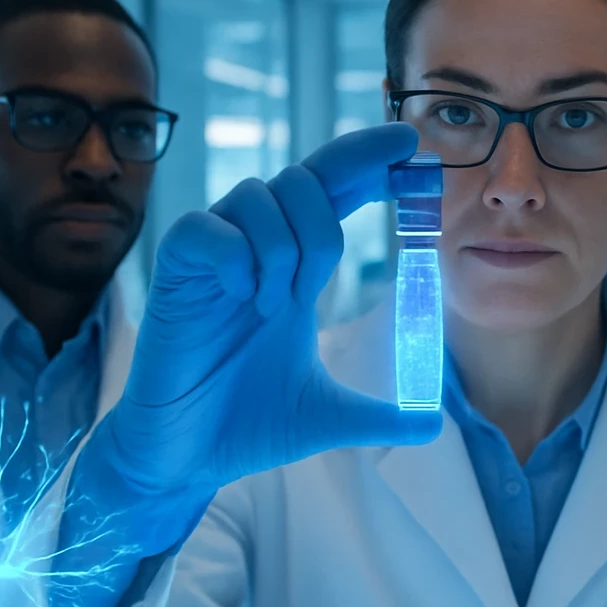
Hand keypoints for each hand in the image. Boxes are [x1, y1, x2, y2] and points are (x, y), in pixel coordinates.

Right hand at [98, 122, 441, 498]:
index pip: (336, 190)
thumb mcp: (328, 415)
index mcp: (296, 269)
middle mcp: (257, 248)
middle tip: (313, 290)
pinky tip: (240, 296)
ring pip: (261, 195)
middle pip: (305, 178)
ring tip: (271, 308)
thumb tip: (432, 426)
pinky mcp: (174, 271)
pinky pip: (205, 226)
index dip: (370, 162)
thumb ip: (381, 415)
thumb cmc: (246, 426)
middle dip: (325, 227)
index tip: (411, 148)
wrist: (186, 459)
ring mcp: (215, 256)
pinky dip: (234, 255)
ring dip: (282, 250)